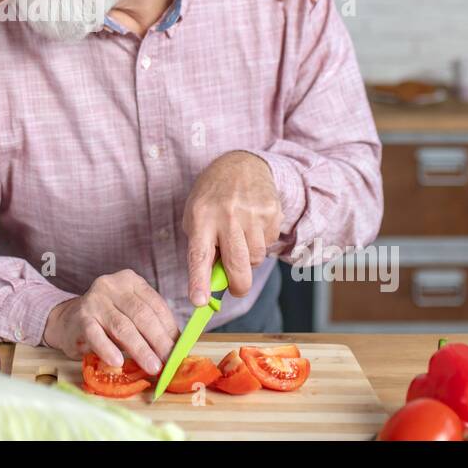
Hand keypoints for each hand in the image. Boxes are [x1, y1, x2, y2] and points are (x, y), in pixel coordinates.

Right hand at [43, 269, 180, 375]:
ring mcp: (95, 300)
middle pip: (141, 315)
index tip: (180, 348)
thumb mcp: (130, 314)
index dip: (170, 328)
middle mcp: (112, 285)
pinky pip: (96, 335)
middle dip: (159, 340)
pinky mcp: (80, 318)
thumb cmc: (107, 320)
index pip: (156, 304)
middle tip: (170, 361)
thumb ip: (151, 324)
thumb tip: (177, 347)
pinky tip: (117, 362)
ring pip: (123, 327)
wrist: (68, 321)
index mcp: (130, 280)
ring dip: (140, 349)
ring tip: (153, 367)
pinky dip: (108, 349)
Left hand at [183, 151, 282, 305]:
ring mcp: (251, 214)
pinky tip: (252, 224)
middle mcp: (226, 216)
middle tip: (236, 289)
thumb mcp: (196, 216)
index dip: (199, 282)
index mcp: (201, 217)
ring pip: (255, 258)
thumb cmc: (213, 197)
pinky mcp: (272, 212)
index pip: (199, 256)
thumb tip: (214, 282)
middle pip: (237, 265)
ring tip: (241, 238)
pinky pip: (268, 243)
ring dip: (249, 258)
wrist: (241, 165)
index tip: (199, 303)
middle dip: (238, 286)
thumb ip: (202, 247)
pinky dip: (260, 242)